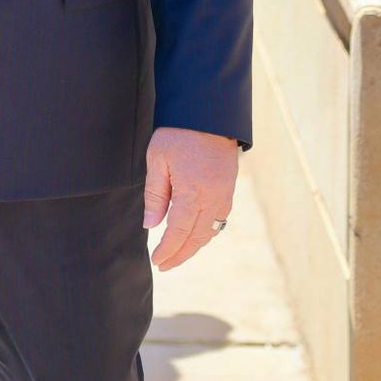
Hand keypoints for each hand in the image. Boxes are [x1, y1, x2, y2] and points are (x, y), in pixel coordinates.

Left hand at [143, 126, 239, 271]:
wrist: (209, 115)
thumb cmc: (178, 134)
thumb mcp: (157, 159)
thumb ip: (155, 194)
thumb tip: (151, 225)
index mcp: (192, 192)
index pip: (179, 231)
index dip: (168, 250)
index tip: (157, 261)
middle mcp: (212, 198)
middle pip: (197, 237)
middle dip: (181, 254)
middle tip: (165, 265)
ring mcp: (224, 195)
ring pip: (210, 231)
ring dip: (194, 246)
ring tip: (177, 254)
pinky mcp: (229, 189)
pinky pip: (219, 220)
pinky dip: (206, 233)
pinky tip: (195, 235)